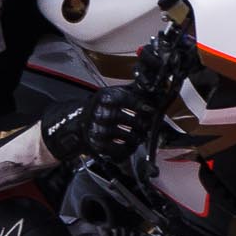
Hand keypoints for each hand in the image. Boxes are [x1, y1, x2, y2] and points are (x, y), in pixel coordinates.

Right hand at [40, 28, 197, 163]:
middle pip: (129, 120)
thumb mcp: (113, 93)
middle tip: (147, 124)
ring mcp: (99, 130)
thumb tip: (155, 86)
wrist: (80, 123)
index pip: (125, 100)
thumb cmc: (102, 107)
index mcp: (105, 97)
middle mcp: (101, 113)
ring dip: (138, 136)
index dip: (140, 105)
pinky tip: (131, 144)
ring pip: (128, 136)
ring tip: (140, 134)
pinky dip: (129, 149)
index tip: (151, 109)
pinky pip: (119, 150)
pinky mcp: (99, 145)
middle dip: (143, 123)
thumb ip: (133, 90)